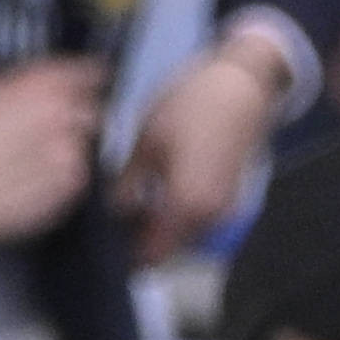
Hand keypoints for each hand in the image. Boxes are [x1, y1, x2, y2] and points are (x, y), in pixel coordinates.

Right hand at [0, 56, 107, 261]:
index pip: (93, 71)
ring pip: (83, 146)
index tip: (76, 83)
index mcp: (47, 86)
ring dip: (67, 148)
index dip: (84, 76)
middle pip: (93, 109)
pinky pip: (71, 180)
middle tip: (50, 123)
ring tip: (36, 156)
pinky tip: (29, 180)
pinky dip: (58, 178)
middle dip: (78, 113)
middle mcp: (68, 118)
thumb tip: (4, 79)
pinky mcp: (66, 192)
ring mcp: (72, 158)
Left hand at [117, 35, 283, 264]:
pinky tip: (149, 196)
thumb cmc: (191, 106)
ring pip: (179, 238)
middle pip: (165, 251)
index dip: (121, 256)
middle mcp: (211, 217)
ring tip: (124, 207)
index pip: (149, 255)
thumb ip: (126, 189)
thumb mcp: (146, 145)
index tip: (97, 244)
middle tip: (106, 223)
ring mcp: (224, 209)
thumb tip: (109, 216)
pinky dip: (171, 218)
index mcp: (188, 207)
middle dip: (135, 243)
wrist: (242, 83)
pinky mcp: (229, 197)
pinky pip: (194, 222)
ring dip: (153, 231)